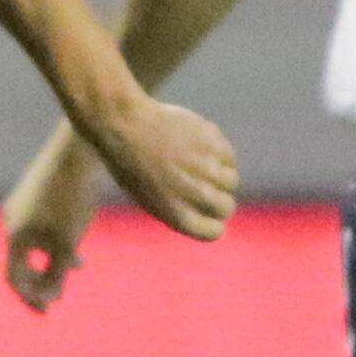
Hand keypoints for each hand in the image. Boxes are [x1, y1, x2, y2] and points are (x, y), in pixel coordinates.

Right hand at [0, 126, 103, 309]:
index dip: (29, 298)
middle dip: (41, 280)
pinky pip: (40, 224)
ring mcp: (19, 205)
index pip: (14, 278)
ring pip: (34, 241)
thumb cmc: (71, 202)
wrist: (74, 154)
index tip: (47, 311)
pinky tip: (77, 235)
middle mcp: (10, 221)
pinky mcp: (32, 191)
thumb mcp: (66, 245)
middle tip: (59, 295)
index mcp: (14, 237)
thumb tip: (49, 297)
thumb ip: (56, 274)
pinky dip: (54, 238)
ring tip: (78, 265)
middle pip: (21, 261)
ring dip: (51, 258)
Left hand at [82, 91, 239, 243]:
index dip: (212, 223)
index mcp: (176, 215)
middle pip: (226, 207)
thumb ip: (180, 207)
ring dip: (220, 175)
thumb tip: (210, 209)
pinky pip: (229, 156)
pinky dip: (219, 154)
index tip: (206, 214)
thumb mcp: (149, 197)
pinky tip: (201, 148)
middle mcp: (195, 195)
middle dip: (219, 200)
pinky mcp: (212, 143)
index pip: (213, 231)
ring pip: (231, 181)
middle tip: (205, 186)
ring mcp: (206, 168)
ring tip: (200, 164)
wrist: (124, 125)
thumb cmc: (131, 163)